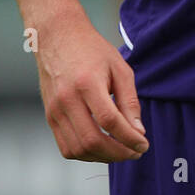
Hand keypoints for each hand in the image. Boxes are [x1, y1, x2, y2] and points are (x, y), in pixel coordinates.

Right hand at [34, 6, 148, 162]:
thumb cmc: (92, 50)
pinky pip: (67, 147)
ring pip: (78, 149)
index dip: (129, 138)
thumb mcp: (119, 68)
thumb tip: (138, 132)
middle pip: (92, 140)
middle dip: (118, 153)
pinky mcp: (50, 116)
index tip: (144, 145)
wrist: (57, 37)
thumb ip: (129, 101)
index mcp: (87, 83)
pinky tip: (102, 147)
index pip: (110, 122)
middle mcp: (67, 99)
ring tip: (121, 151)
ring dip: (103, 157)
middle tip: (135, 152)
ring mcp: (55, 110)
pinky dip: (86, 154)